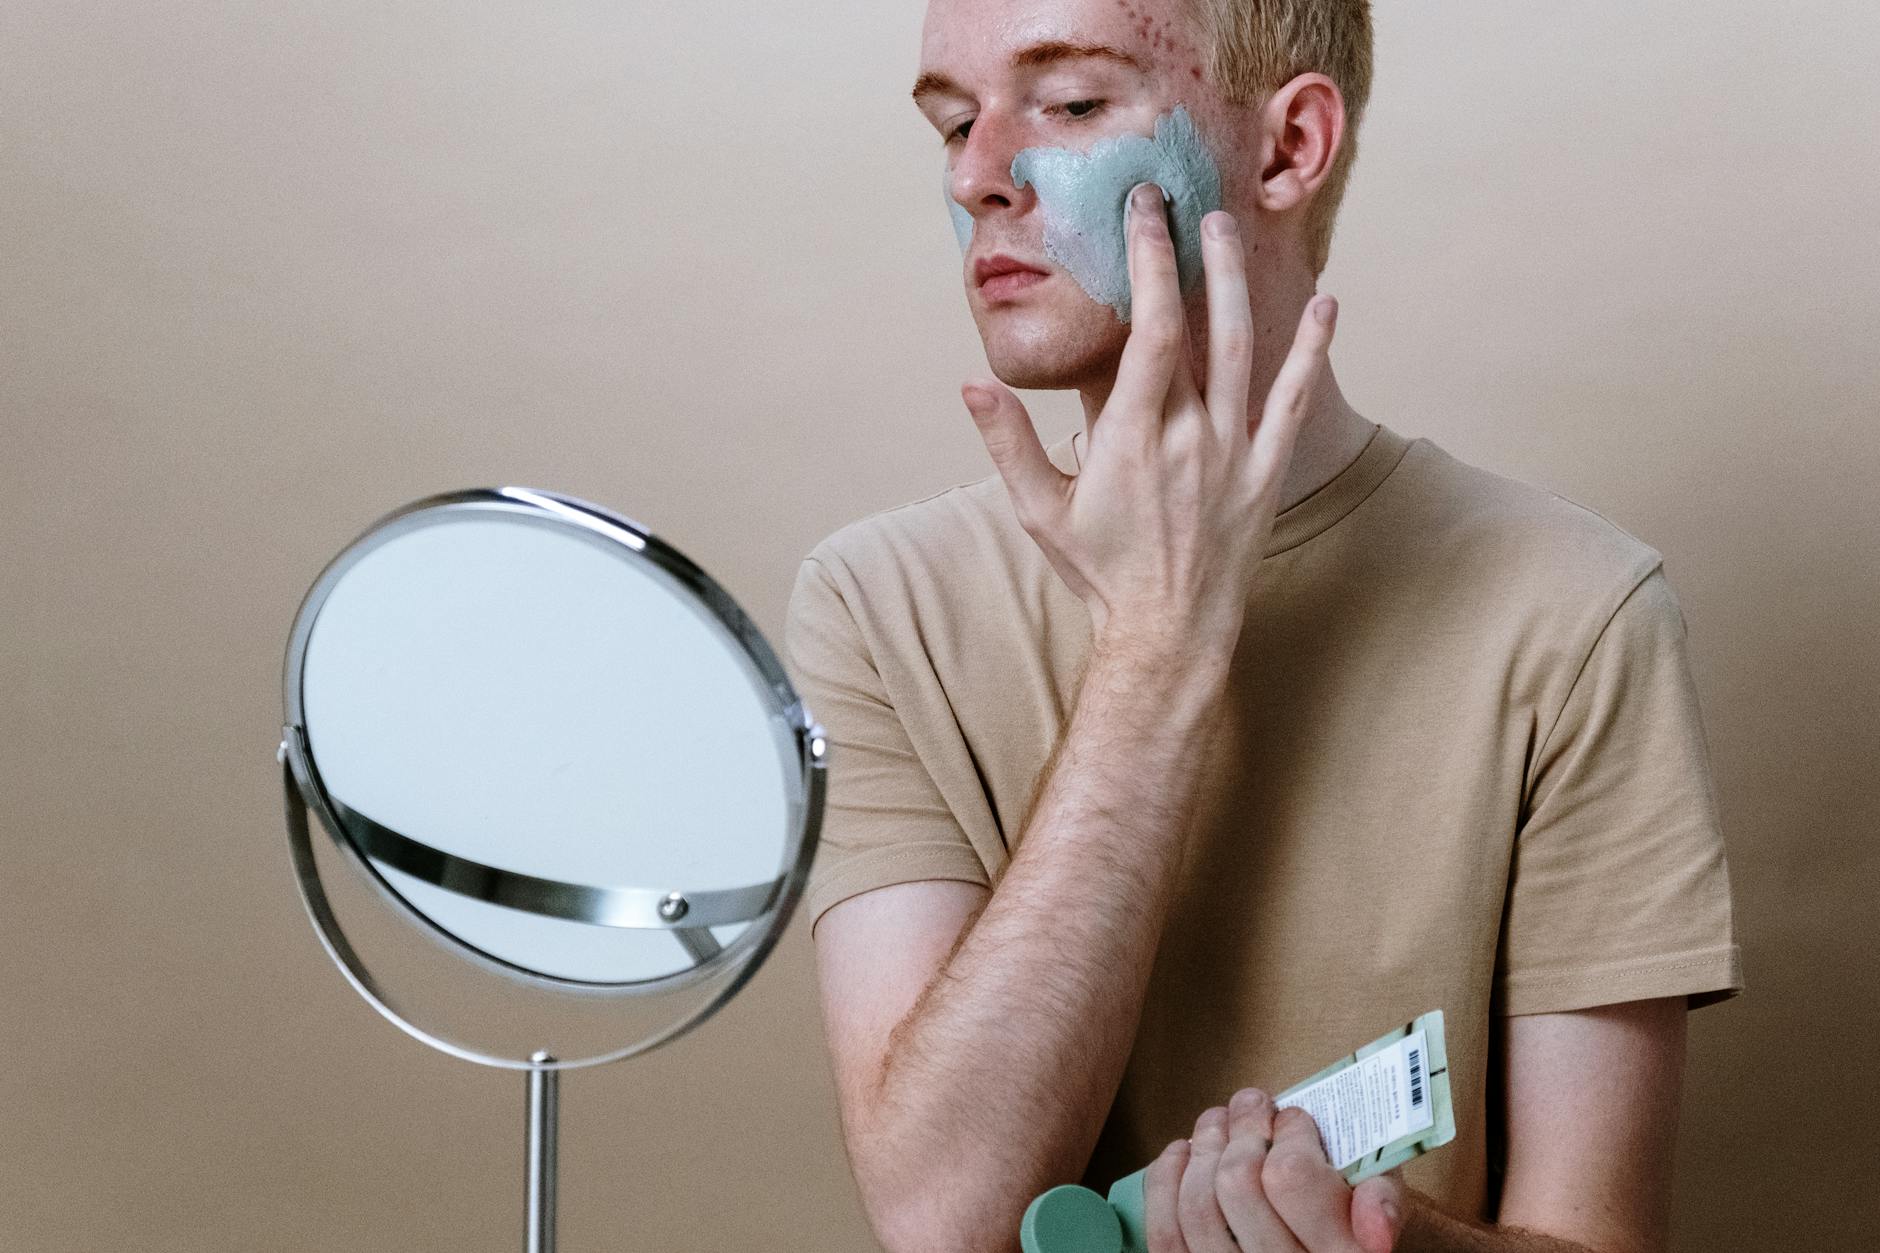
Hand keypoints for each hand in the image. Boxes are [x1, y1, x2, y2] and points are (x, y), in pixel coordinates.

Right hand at [961, 180, 1339, 654]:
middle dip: (1189, 254)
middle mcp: (1189, 434)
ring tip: (1230, 229)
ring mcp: (1234, 452)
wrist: (1167, 632)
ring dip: (1240, 283)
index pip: (1150, 328)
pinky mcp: (1266, 472)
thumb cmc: (1100, 571)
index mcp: (1132, 436)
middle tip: (1180, 202)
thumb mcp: (1039, 511)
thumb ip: (1007, 443)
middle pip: (1199, 324)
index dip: (1149, 263)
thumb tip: (972, 384)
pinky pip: (1296, 401)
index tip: (1143, 215)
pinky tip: (1329, 307)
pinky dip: (1312, 352)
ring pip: (1246, 350)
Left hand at [1144, 1087, 1405, 1251]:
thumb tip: (1376, 1229)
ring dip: (1203, 1146)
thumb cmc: (1351, 1221)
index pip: (1291, 1177)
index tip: (1292, 1118)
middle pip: (1236, 1183)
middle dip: (1240, 1127)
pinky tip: (1185, 1152)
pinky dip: (1166, 1181)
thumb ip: (1383, 1199)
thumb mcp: (1384, 1202)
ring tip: (1218, 1120)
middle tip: (1252, 1102)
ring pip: (1197, 1206)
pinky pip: (1164, 1234)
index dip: (1288, 1132)